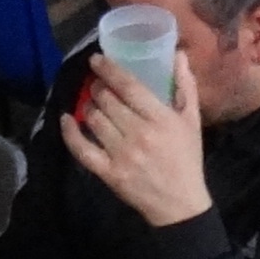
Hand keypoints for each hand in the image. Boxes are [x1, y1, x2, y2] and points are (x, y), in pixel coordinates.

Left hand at [59, 45, 211, 228]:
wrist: (180, 204)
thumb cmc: (186, 158)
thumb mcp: (192, 121)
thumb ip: (186, 86)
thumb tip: (178, 54)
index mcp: (161, 119)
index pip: (128, 86)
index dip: (109, 69)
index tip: (96, 60)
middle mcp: (139, 134)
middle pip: (107, 101)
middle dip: (98, 88)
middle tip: (97, 85)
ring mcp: (121, 154)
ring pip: (94, 119)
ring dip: (88, 107)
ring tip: (92, 104)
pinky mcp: (108, 172)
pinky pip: (82, 148)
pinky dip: (70, 132)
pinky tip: (66, 119)